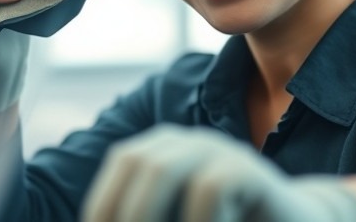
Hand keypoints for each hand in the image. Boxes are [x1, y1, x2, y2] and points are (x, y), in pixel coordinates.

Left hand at [82, 125, 355, 221]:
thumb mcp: (180, 220)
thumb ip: (148, 216)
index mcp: (170, 149)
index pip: (123, 161)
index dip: (104, 201)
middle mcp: (193, 142)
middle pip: (138, 159)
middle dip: (122, 210)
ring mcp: (224, 150)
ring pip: (164, 166)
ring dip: (146, 214)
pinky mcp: (252, 171)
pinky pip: (211, 187)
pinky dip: (198, 221)